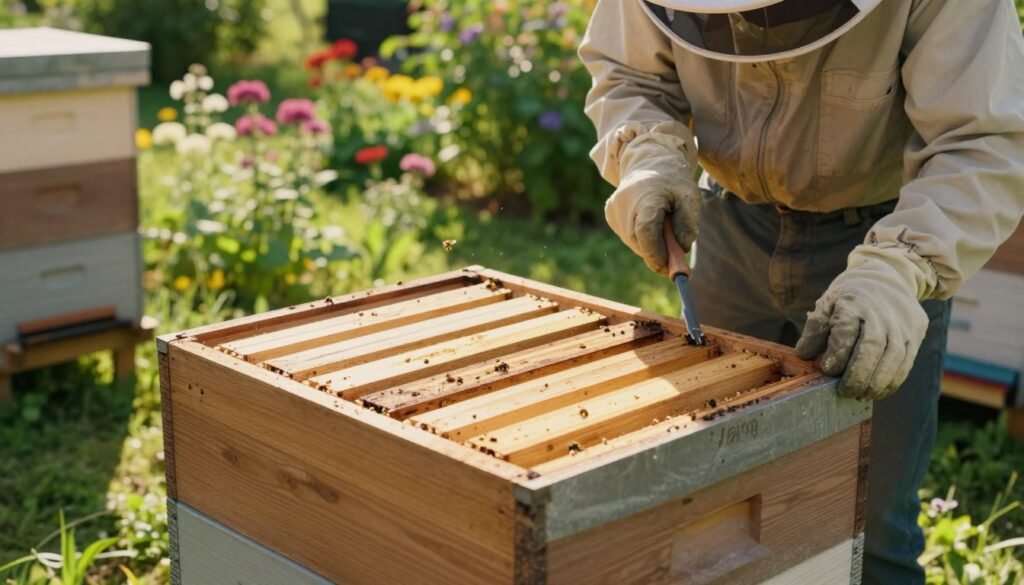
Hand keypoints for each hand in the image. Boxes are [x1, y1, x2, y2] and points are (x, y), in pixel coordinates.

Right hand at [605, 134, 700, 274]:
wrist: (649, 163)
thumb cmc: (673, 183)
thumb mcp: (690, 197)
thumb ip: (689, 222)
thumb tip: (681, 249)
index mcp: (646, 196)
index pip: (646, 231)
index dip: (657, 253)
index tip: (670, 269)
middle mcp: (624, 203)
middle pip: (639, 240)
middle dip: (657, 255)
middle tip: (675, 263)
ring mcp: (614, 209)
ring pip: (633, 241)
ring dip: (650, 245)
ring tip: (664, 229)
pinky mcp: (610, 214)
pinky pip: (628, 236)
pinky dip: (642, 238)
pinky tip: (650, 223)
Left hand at [795, 254, 928, 399]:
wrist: (887, 277)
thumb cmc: (850, 297)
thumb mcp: (827, 305)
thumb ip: (815, 329)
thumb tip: (804, 355)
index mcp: (854, 304)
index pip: (846, 332)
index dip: (836, 355)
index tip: (827, 370)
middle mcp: (881, 313)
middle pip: (872, 348)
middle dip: (857, 375)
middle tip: (844, 392)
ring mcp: (902, 323)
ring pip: (893, 358)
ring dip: (876, 383)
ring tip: (859, 395)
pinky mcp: (916, 332)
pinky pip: (906, 363)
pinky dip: (892, 381)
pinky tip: (877, 391)